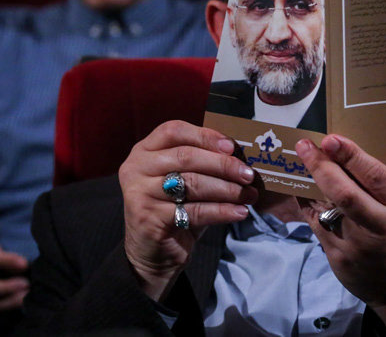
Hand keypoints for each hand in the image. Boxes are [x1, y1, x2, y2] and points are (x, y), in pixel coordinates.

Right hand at [119, 121, 257, 301]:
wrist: (152, 254)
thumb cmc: (174, 209)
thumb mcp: (184, 181)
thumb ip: (203, 163)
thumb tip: (241, 155)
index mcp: (144, 151)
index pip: (174, 131)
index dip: (205, 135)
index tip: (232, 146)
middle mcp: (136, 168)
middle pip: (185, 156)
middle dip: (223, 165)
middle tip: (248, 174)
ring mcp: (140, 193)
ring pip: (192, 183)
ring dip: (227, 189)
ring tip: (249, 195)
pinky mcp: (149, 218)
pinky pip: (194, 210)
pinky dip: (221, 211)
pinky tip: (239, 212)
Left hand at [296, 135, 385, 330]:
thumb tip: (349, 156)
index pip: (375, 177)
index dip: (351, 156)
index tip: (331, 139)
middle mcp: (380, 227)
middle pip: (345, 194)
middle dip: (321, 167)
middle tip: (304, 146)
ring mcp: (357, 246)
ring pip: (325, 211)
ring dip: (308, 185)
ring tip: (297, 165)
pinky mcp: (339, 259)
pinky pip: (317, 227)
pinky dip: (308, 206)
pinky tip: (301, 191)